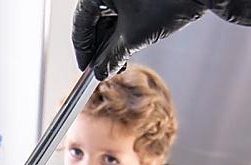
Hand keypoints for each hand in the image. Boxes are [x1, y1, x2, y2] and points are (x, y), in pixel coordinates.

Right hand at [72, 0, 250, 79]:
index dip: (82, 49)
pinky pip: (123, 12)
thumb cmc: (169, 2)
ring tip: (118, 62)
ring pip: (110, 17)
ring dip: (112, 42)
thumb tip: (100, 71)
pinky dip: (123, 31)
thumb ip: (112, 57)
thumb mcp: (134, 36)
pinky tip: (127, 48)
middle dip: (99, 47)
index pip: (81, 22)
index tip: (85, 68)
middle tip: (102, 69)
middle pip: (94, 20)